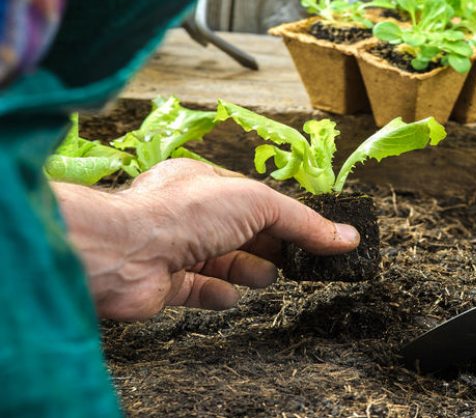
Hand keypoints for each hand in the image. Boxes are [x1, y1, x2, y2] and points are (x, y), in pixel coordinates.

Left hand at [53, 159, 359, 320]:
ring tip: (267, 276)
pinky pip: (196, 290)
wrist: (124, 254)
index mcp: (203, 183)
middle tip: (300, 261)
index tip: (314, 235)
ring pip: (221, 261)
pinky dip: (217, 293)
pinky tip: (231, 296)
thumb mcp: (257, 203)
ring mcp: (174, 249)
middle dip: (269, 245)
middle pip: (240, 231)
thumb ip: (302, 222)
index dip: (284, 217)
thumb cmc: (182, 213)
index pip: (254, 199)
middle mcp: (186, 214)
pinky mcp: (163, 284)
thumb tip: (346, 237)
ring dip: (247, 269)